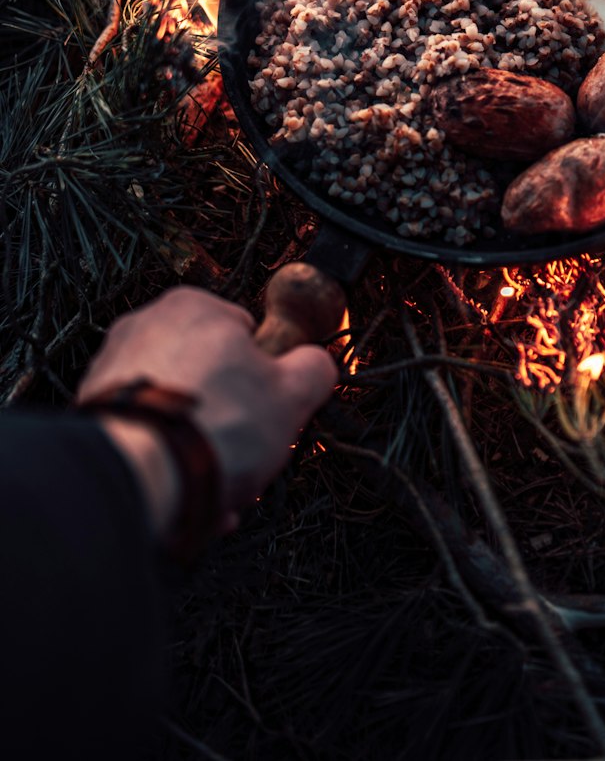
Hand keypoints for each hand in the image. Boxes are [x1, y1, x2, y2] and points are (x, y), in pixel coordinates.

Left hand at [78, 287, 337, 533]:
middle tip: (248, 454)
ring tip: (220, 487)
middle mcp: (143, 327)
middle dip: (232, 420)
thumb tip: (316, 365)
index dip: (265, 379)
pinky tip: (188, 495)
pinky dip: (167, 462)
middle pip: (209, 377)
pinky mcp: (90, 415)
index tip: (271, 412)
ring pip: (177, 412)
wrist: (139, 476)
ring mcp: (110, 370)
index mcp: (193, 306)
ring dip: (202, 448)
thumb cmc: (215, 426)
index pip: (244, 334)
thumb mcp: (292, 394)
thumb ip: (313, 370)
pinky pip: (145, 437)